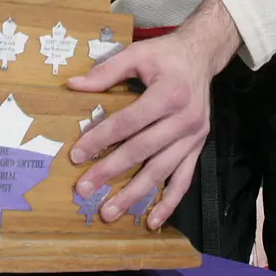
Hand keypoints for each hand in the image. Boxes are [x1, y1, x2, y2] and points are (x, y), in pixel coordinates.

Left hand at [67, 0, 238, 229]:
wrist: (202, 56)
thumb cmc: (166, 55)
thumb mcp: (137, 54)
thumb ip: (106, 71)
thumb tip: (73, 86)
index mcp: (169, 94)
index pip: (128, 122)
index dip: (101, 139)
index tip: (76, 156)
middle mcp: (184, 119)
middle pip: (142, 151)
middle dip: (110, 171)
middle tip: (83, 189)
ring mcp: (193, 137)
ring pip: (161, 171)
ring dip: (135, 194)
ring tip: (109, 212)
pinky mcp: (198, 148)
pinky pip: (184, 180)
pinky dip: (169, 202)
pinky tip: (152, 221)